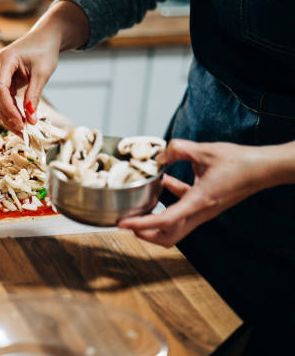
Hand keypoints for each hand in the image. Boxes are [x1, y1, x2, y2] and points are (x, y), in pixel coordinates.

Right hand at [0, 0, 89, 133]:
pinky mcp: (0, 78)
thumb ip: (34, 96)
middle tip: (22, 132)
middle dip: (6, 116)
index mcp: (4, 59)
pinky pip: (1, 98)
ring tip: (22, 130)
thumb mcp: (42, 74)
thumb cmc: (45, 50)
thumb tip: (30, 120)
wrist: (46, 37)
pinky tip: (21, 120)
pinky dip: (10, 110)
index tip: (21, 123)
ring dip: (7, 116)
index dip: (9, 109)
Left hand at [117, 139, 268, 247]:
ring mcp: (203, 211)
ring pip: (174, 227)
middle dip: (145, 234)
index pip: (164, 221)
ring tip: (138, 208)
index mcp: (198, 202)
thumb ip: (178, 149)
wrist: (263, 169)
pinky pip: (183, 209)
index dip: (141, 225)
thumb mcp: (204, 150)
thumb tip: (158, 153)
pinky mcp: (205, 204)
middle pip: (168, 237)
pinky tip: (164, 182)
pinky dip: (169, 201)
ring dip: (155, 222)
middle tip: (127, 222)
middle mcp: (200, 212)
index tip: (123, 223)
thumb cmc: (239, 163)